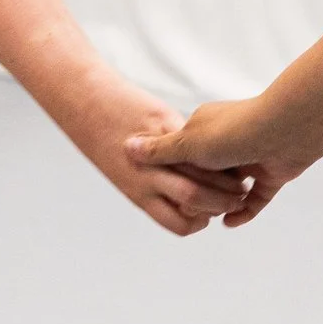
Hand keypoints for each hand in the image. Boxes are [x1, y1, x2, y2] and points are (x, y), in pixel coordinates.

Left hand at [56, 75, 253, 236]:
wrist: (85, 101)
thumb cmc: (106, 139)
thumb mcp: (130, 174)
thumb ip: (158, 186)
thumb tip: (187, 197)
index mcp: (138, 194)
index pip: (179, 222)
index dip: (200, 221)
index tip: (209, 212)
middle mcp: (145, 176)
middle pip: (194, 198)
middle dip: (221, 201)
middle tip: (236, 196)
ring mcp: (155, 149)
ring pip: (199, 170)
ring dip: (225, 178)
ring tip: (237, 176)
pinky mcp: (162, 122)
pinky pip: (193, 139)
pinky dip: (211, 146)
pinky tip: (220, 147)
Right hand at [127, 95, 322, 228]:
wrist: (285, 128)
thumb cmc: (232, 132)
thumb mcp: (187, 143)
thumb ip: (159, 151)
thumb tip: (127, 148)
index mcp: (201, 128)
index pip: (180, 154)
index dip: (172, 171)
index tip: (163, 187)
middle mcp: (224, 142)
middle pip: (204, 174)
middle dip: (197, 191)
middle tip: (186, 207)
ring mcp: (247, 158)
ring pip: (229, 188)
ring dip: (220, 203)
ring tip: (209, 217)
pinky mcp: (269, 174)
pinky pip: (255, 199)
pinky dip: (243, 213)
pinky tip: (230, 223)